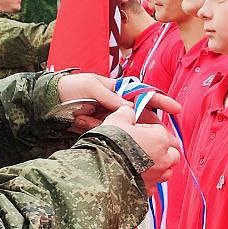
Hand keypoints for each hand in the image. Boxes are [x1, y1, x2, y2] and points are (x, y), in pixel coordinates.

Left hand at [57, 73, 179, 131]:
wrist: (51, 101)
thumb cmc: (72, 87)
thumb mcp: (92, 87)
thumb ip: (111, 97)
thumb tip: (130, 108)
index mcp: (120, 91)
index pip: (146, 95)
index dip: (162, 102)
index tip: (176, 109)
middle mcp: (119, 105)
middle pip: (142, 117)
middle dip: (152, 128)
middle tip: (165, 141)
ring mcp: (112, 118)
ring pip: (126, 128)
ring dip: (115, 128)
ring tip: (94, 121)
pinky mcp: (103, 129)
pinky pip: (109, 134)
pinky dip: (99, 130)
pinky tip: (84, 122)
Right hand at [99, 107, 178, 185]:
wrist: (100, 170)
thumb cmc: (110, 144)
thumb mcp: (116, 120)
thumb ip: (126, 113)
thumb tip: (128, 111)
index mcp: (160, 138)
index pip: (161, 130)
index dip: (148, 130)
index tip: (137, 132)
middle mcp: (163, 158)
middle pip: (173, 153)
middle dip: (164, 150)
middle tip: (148, 148)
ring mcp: (157, 176)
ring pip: (167, 171)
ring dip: (160, 167)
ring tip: (145, 164)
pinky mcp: (148, 189)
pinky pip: (154, 185)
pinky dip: (149, 181)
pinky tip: (137, 177)